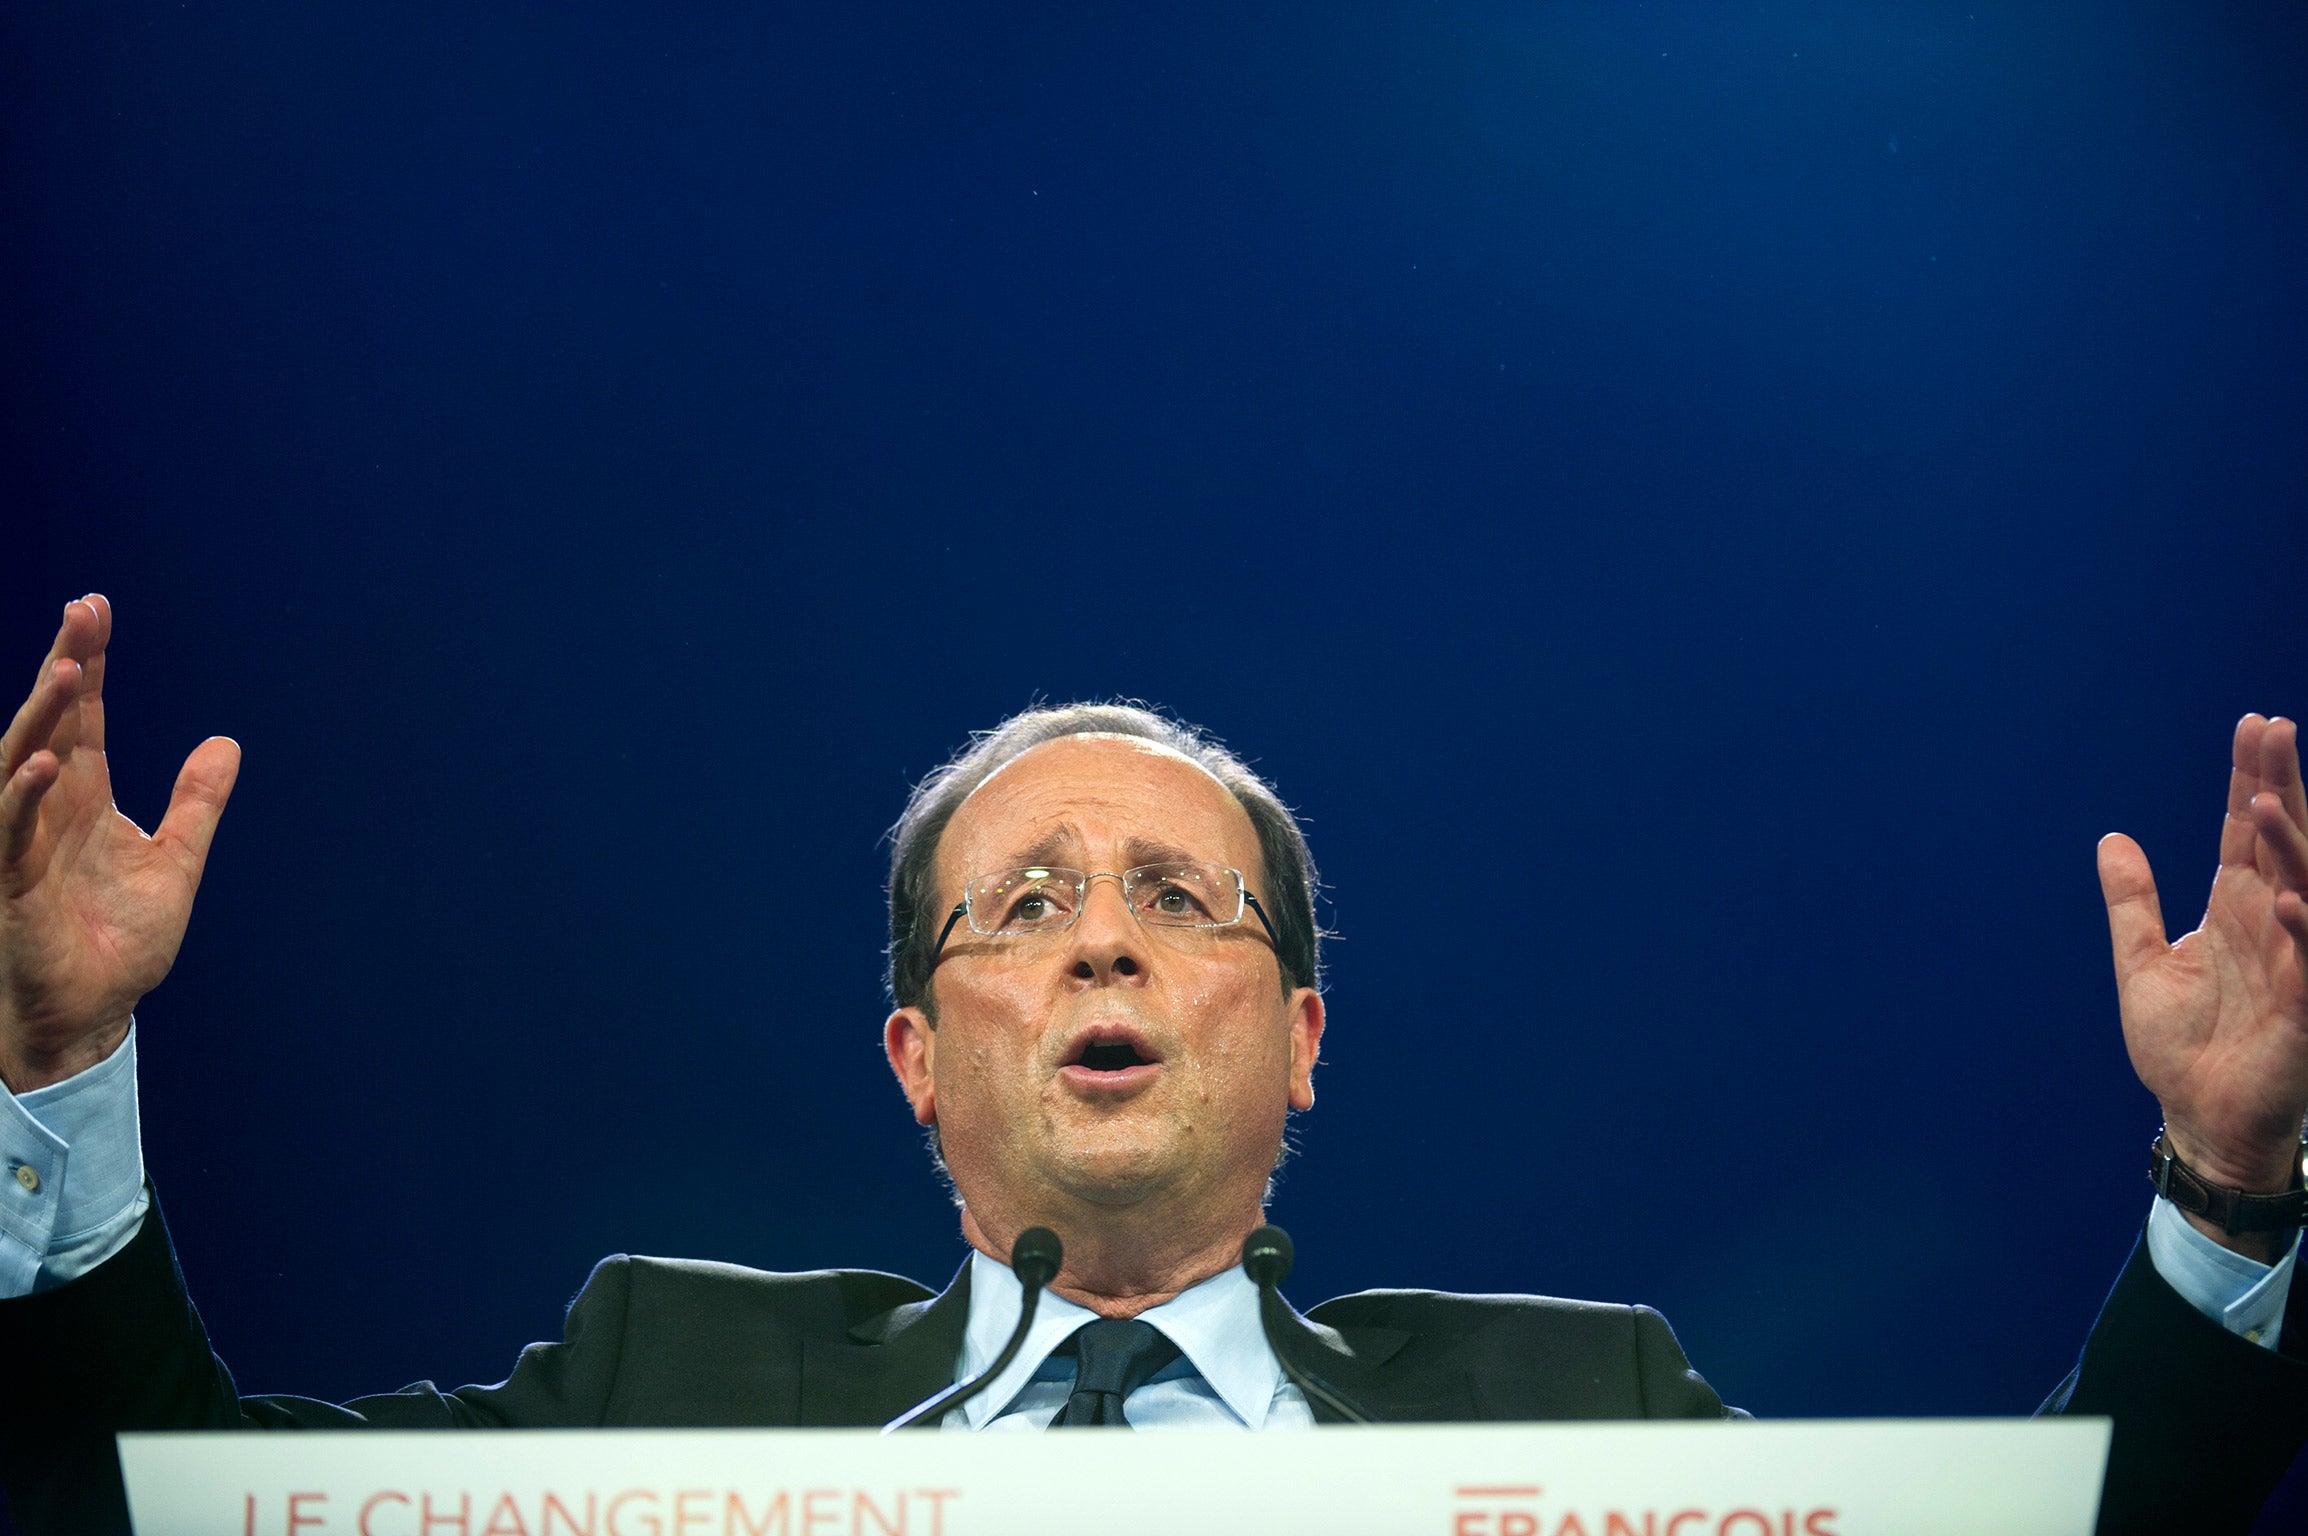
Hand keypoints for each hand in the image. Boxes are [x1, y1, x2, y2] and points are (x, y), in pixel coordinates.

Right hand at [0, 596, 239, 1092]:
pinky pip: (8, 830)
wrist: (94, 1012)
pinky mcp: (9, 883)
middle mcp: (48, 809)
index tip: (95, 609)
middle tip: (82, 611)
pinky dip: (23, 795)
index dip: (87, 665)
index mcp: (83, 799)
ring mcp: (22, 842)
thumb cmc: (119, 942)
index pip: (83, 718)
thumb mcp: (175, 862)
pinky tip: (45, 763)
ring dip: (40, 718)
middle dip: (65, 667)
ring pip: (19, 763)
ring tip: (68, 671)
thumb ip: (196, 804)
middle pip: (50, 723)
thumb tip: (226, 743)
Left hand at [2102, 714, 2307, 1258]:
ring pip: (2301, 889)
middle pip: (2281, 843)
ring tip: (2266, 800)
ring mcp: (2291, 964)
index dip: (2251, 779)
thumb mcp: (2142, 962)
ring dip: (2288, 847)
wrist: (2202, 1119)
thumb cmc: (2183, 1046)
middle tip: (2274, 730)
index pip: (2247, 833)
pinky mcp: (2301, 1013)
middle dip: (2279, 787)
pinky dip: (2299, 929)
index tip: (2256, 726)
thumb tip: (2112, 839)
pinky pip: (2307, 963)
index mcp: (2235, 911)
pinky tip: (2283, 897)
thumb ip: (2132, 900)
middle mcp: (2270, 926)